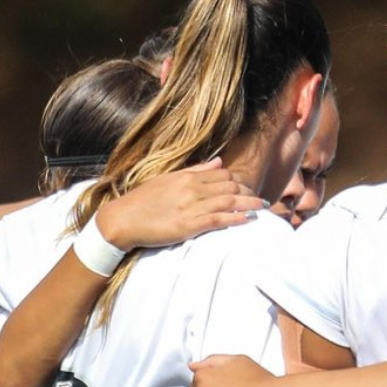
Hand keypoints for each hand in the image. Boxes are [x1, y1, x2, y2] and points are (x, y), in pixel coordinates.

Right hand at [94, 158, 266, 249]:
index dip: (239, 181)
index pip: (222, 174)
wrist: (122, 219)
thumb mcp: (168, 179)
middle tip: (261, 199)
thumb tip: (219, 162)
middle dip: (248, 192)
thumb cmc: (143, 201)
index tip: (248, 188)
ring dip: (249, 204)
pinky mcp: (188, 225)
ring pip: (228, 201)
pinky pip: (218, 219)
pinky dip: (236, 218)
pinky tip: (249, 219)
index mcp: (186, 177)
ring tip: (264, 207)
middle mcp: (191, 189)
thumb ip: (196, 170)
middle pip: (230, 186)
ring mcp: (190, 207)